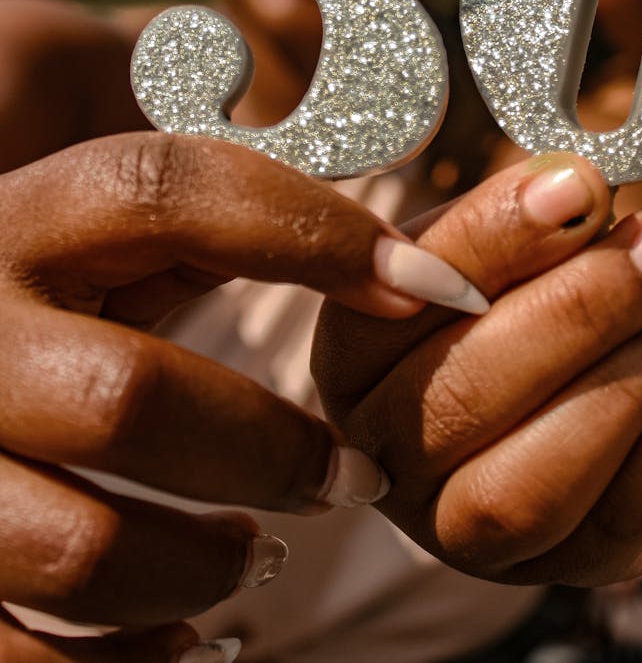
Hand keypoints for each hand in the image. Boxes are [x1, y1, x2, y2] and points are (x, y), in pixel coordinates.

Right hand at [0, 132, 484, 660]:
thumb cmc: (48, 299)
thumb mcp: (108, 238)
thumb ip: (218, 228)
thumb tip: (410, 276)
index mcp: (28, 225)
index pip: (169, 193)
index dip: (316, 233)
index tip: (433, 287)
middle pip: (130, 402)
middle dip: (270, 451)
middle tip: (349, 477)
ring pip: (82, 553)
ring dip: (203, 569)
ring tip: (255, 557)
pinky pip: (31, 653)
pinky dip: (132, 658)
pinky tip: (184, 630)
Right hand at [313, 153, 641, 587]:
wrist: (556, 386)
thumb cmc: (512, 293)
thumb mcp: (501, 240)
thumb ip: (526, 216)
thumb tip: (577, 187)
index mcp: (352, 354)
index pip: (403, 298)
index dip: (493, 240)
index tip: (579, 183)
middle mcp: (382, 455)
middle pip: (465, 397)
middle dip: (583, 308)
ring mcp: (459, 529)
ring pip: (532, 484)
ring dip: (629, 380)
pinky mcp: (554, 571)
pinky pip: (618, 524)